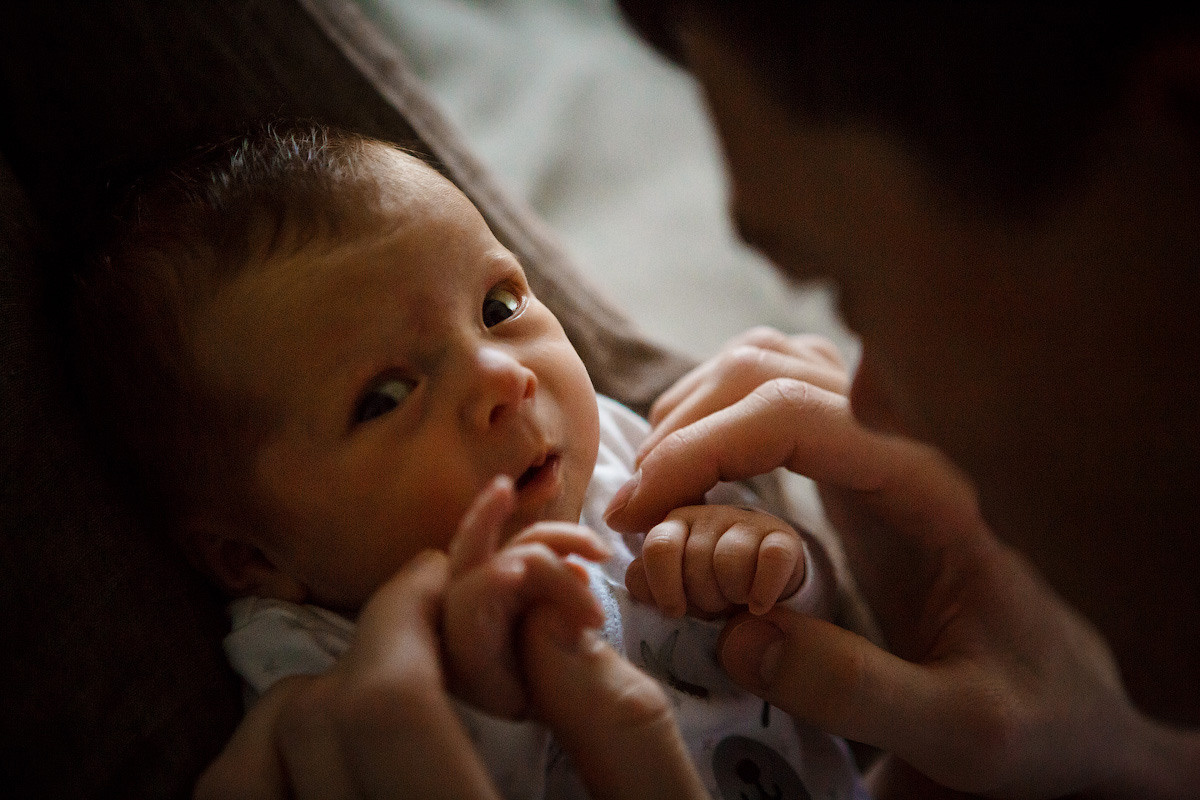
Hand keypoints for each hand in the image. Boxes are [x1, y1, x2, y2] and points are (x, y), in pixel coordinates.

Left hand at [196, 480, 712, 799]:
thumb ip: (618, 726)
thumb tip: (543, 605)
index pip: (385, 708)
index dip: (405, 611)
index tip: (442, 573)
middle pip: (308, 728)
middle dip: (369, 644)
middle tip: (431, 621)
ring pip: (247, 776)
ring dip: (307, 711)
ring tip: (386, 697)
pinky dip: (269, 775)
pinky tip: (339, 768)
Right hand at [604, 331, 1156, 796]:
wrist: (1068, 703)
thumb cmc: (1029, 715)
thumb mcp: (960, 728)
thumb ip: (855, 687)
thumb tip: (739, 637)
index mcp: (933, 489)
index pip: (796, 416)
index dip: (701, 448)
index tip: (638, 512)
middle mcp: (906, 445)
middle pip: (768, 367)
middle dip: (683, 426)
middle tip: (631, 512)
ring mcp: (882, 447)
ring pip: (768, 363)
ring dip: (694, 408)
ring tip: (653, 489)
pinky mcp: (861, 465)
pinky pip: (777, 394)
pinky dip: (717, 412)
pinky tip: (692, 471)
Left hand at [625, 504, 806, 617]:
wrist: (762, 593)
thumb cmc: (710, 591)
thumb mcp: (674, 593)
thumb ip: (646, 585)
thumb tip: (635, 579)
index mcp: (674, 524)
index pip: (658, 547)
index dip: (665, 587)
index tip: (677, 609)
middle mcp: (708, 516)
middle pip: (695, 560)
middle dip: (702, 597)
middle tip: (714, 606)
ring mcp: (747, 522)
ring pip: (730, 561)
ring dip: (733, 594)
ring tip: (738, 602)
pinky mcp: (782, 537)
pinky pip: (771, 560)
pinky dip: (764, 591)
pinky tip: (761, 604)